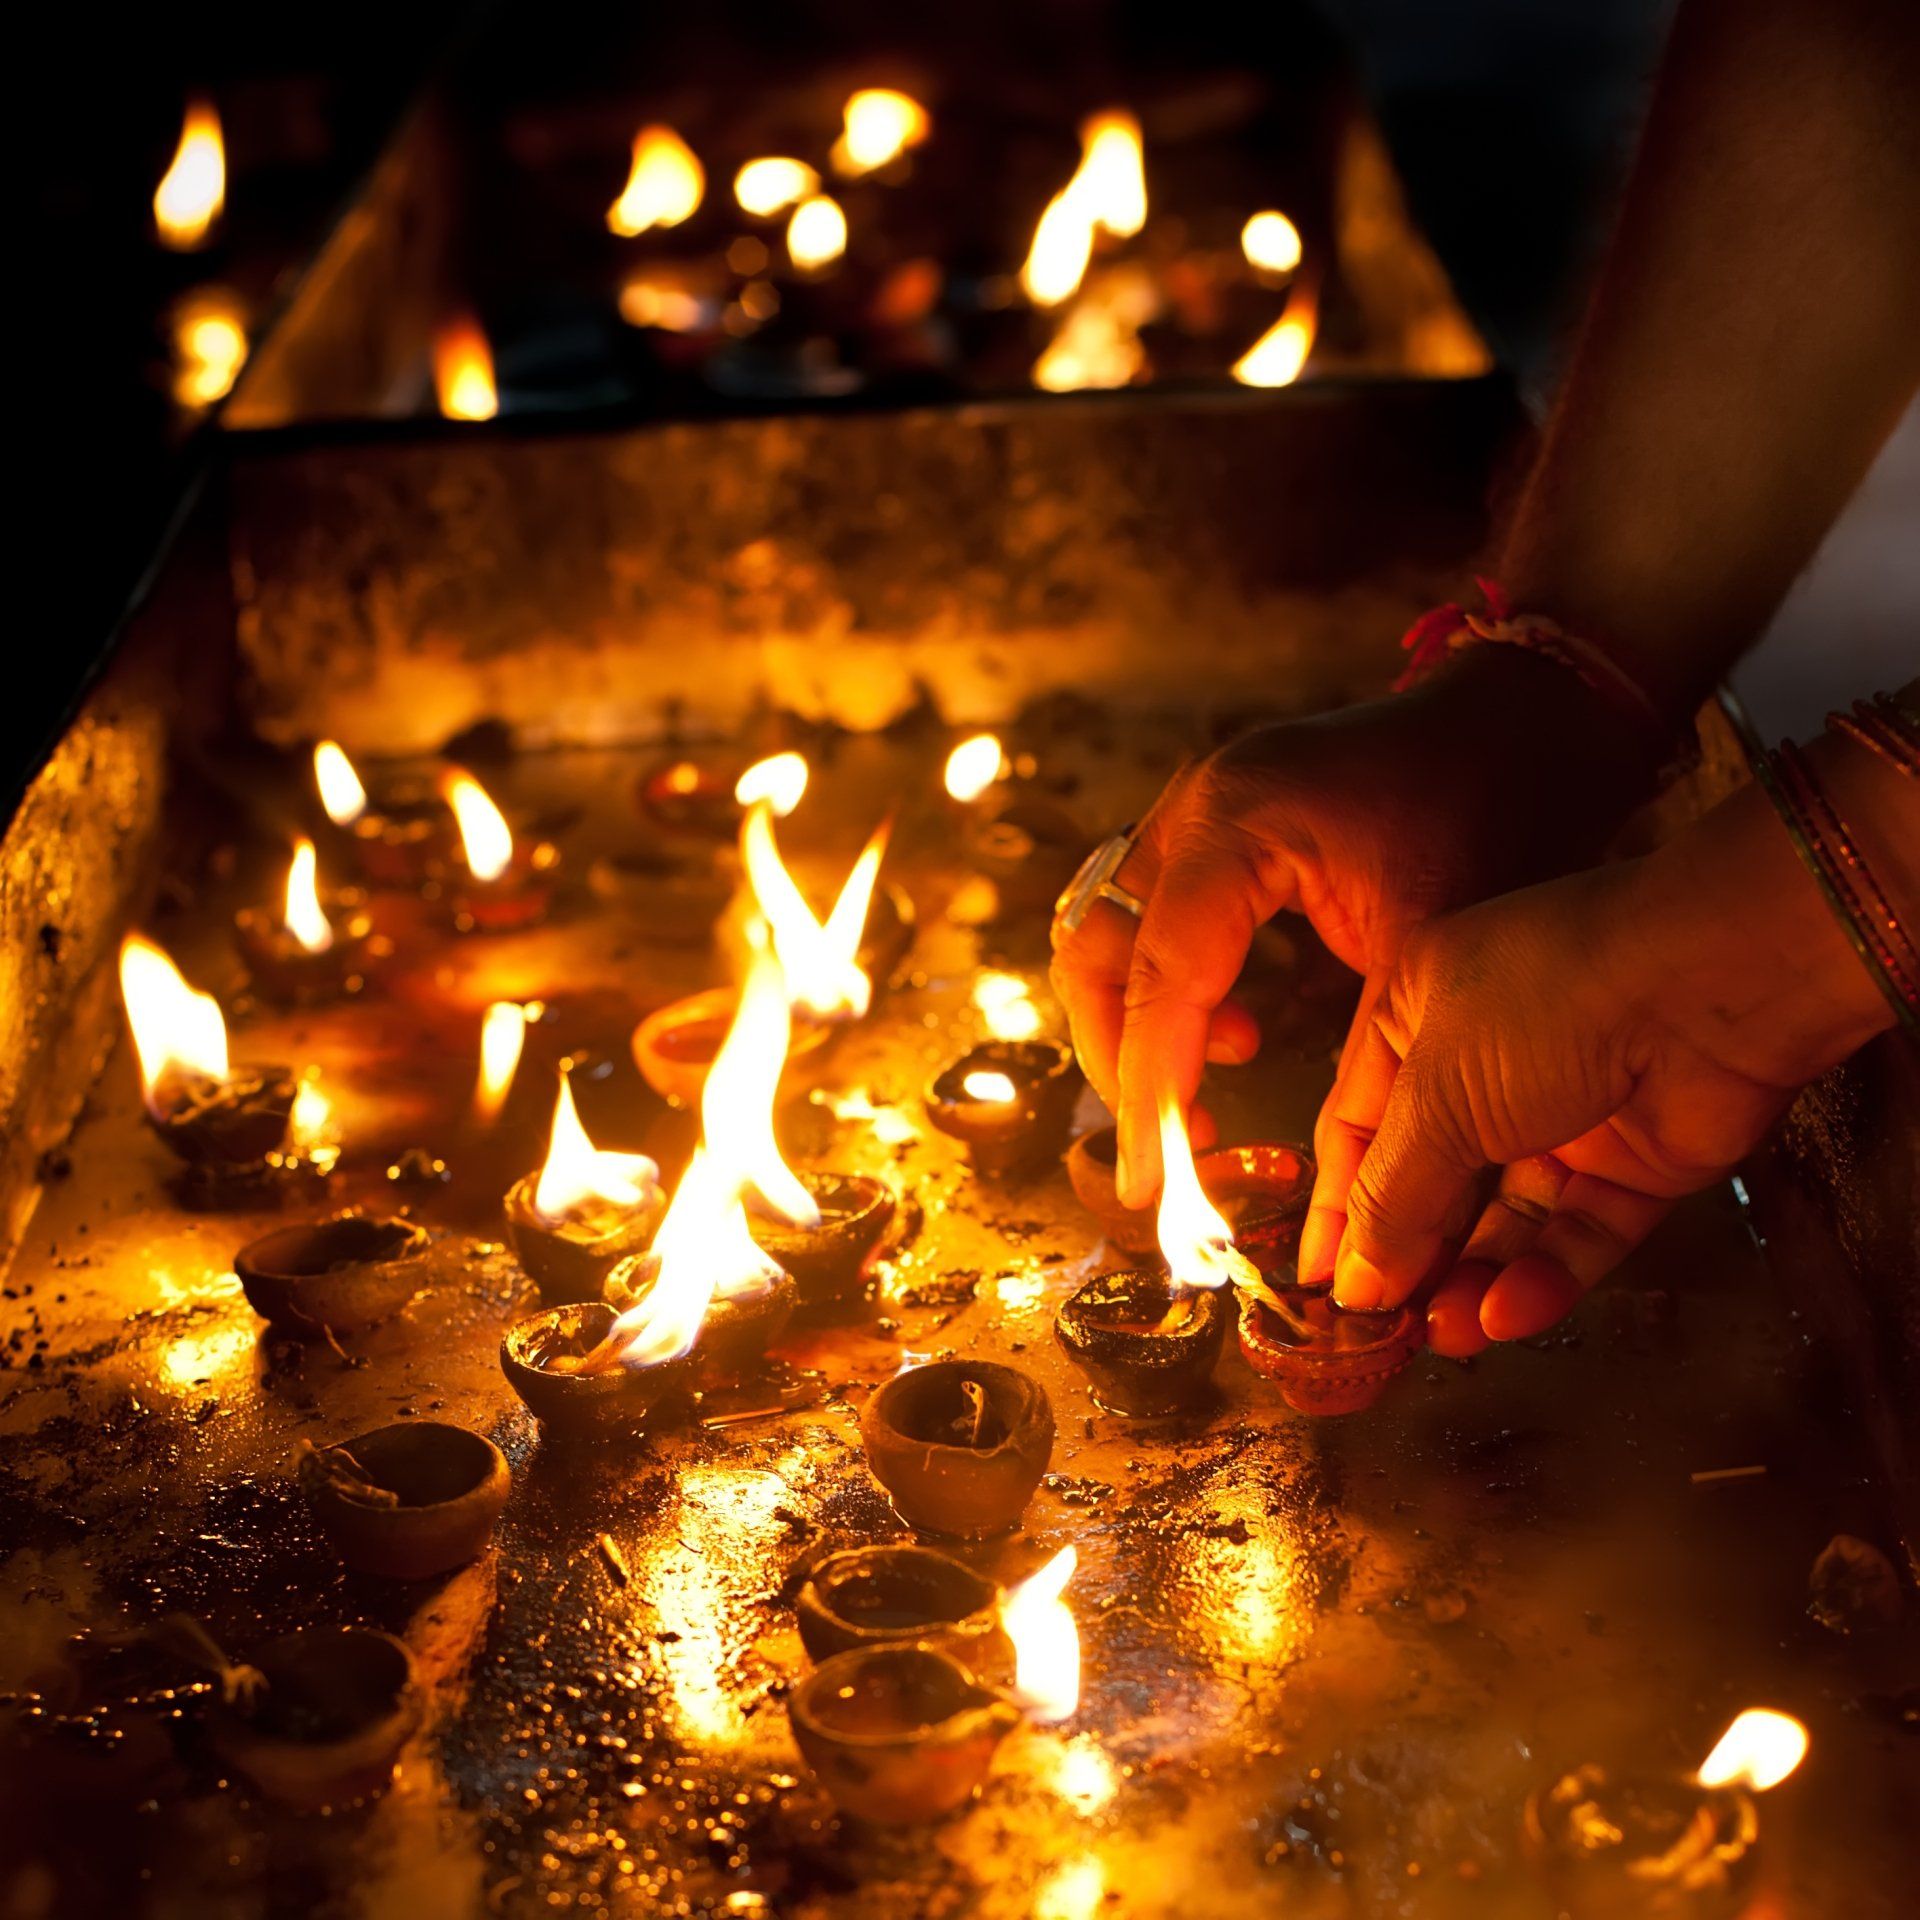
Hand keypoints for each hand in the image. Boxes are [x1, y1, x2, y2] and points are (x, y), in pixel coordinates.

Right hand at [1050, 647, 1661, 1207]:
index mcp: (1239, 822)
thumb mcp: (1430, 952)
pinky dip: (1165, 985)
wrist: (1526, 719)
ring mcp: (1190, 805)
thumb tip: (1325, 1204)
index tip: (1151, 1183)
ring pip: (1104, 934)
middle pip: (1098, 953)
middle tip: (1177, 1144)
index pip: (1163, 979)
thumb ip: (1359, 1069)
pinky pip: (1141, 915)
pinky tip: (1237, 1027)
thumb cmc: (1496, 816)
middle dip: (1124, 1060)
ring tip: (1211, 1083)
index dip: (1151, 1090)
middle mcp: (1193, 805)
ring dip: (1137, 1023)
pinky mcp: (1206, 822)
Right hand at [1307, 763, 1898, 1351]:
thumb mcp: (1436, 1093)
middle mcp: (1486, 1061)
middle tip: (1379, 1327)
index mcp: (1417, 1014)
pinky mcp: (1633, 1162)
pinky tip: (1507, 1314)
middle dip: (1407, 1253)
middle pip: (1431, 1178)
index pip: (1357, 1126)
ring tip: (1442, 1336)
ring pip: (1506, 1217)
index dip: (1337, 1206)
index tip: (1317, 1283)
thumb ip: (1390, 1196)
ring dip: (1472, 1277)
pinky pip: (1578, 1233)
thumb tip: (1351, 1284)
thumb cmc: (1550, 998)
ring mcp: (1564, 1112)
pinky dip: (1544, 1276)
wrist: (1713, 982)